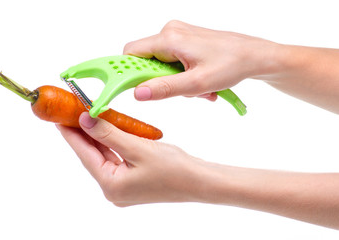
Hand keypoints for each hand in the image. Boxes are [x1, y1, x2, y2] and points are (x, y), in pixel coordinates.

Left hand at [57, 112, 208, 205]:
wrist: (200, 182)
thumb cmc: (174, 170)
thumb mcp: (138, 148)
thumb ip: (109, 133)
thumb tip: (86, 120)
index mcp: (111, 186)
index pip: (85, 154)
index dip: (71, 134)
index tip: (59, 117)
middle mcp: (114, 188)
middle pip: (93, 155)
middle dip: (83, 133)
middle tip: (70, 112)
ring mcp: (124, 185)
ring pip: (105, 155)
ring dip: (98, 136)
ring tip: (86, 116)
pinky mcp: (133, 179)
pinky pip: (117, 157)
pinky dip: (112, 142)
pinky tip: (108, 128)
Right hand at [124, 20, 280, 100]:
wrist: (255, 56)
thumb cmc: (231, 64)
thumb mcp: (196, 83)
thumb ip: (164, 88)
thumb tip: (137, 93)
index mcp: (169, 38)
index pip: (131, 54)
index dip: (130, 73)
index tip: (139, 90)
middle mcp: (171, 32)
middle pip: (147, 61)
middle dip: (161, 81)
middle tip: (183, 91)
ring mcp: (179, 35)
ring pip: (162, 64)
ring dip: (177, 81)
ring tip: (199, 88)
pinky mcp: (187, 41)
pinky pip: (174, 61)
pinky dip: (184, 75)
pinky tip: (201, 81)